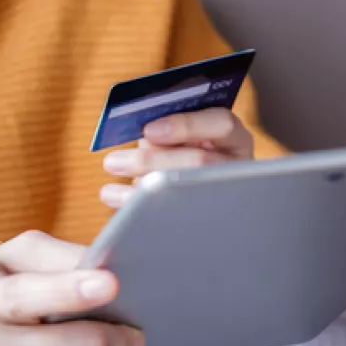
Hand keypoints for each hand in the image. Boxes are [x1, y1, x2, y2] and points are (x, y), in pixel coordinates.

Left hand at [100, 108, 254, 207]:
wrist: (195, 187)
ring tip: (109, 187)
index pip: (222, 125)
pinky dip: (137, 206)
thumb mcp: (182, 135)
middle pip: (199, 163)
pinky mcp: (207, 220)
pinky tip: (116, 198)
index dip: (185, 126)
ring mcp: (225, 196)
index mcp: (234, 137)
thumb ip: (167, 130)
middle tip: (113, 161)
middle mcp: (236, 166)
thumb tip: (136, 132)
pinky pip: (173, 216)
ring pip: (186, 193)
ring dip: (139, 189)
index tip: (148, 131)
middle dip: (152, 161)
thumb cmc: (183, 151)